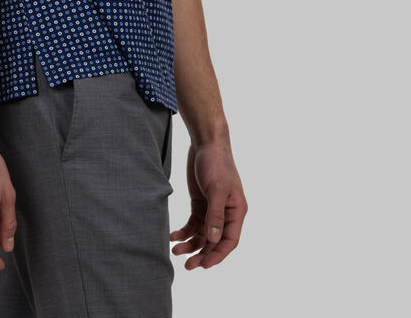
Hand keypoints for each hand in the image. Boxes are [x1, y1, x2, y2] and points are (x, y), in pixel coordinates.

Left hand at [170, 139, 247, 269]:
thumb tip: (213, 240)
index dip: (218, 255)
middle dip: (202, 253)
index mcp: (236, 211)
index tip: (204, 265)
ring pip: (203, 235)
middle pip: (215, 241)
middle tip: (188, 266)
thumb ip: (215, 215)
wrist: (206, 142)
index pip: (229, 240)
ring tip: (176, 252)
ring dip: (191, 244)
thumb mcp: (216, 189)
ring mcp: (212, 209)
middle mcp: (226, 213)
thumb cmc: (216, 163)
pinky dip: (184, 231)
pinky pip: (193, 224)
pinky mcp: (200, 203)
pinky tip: (174, 236)